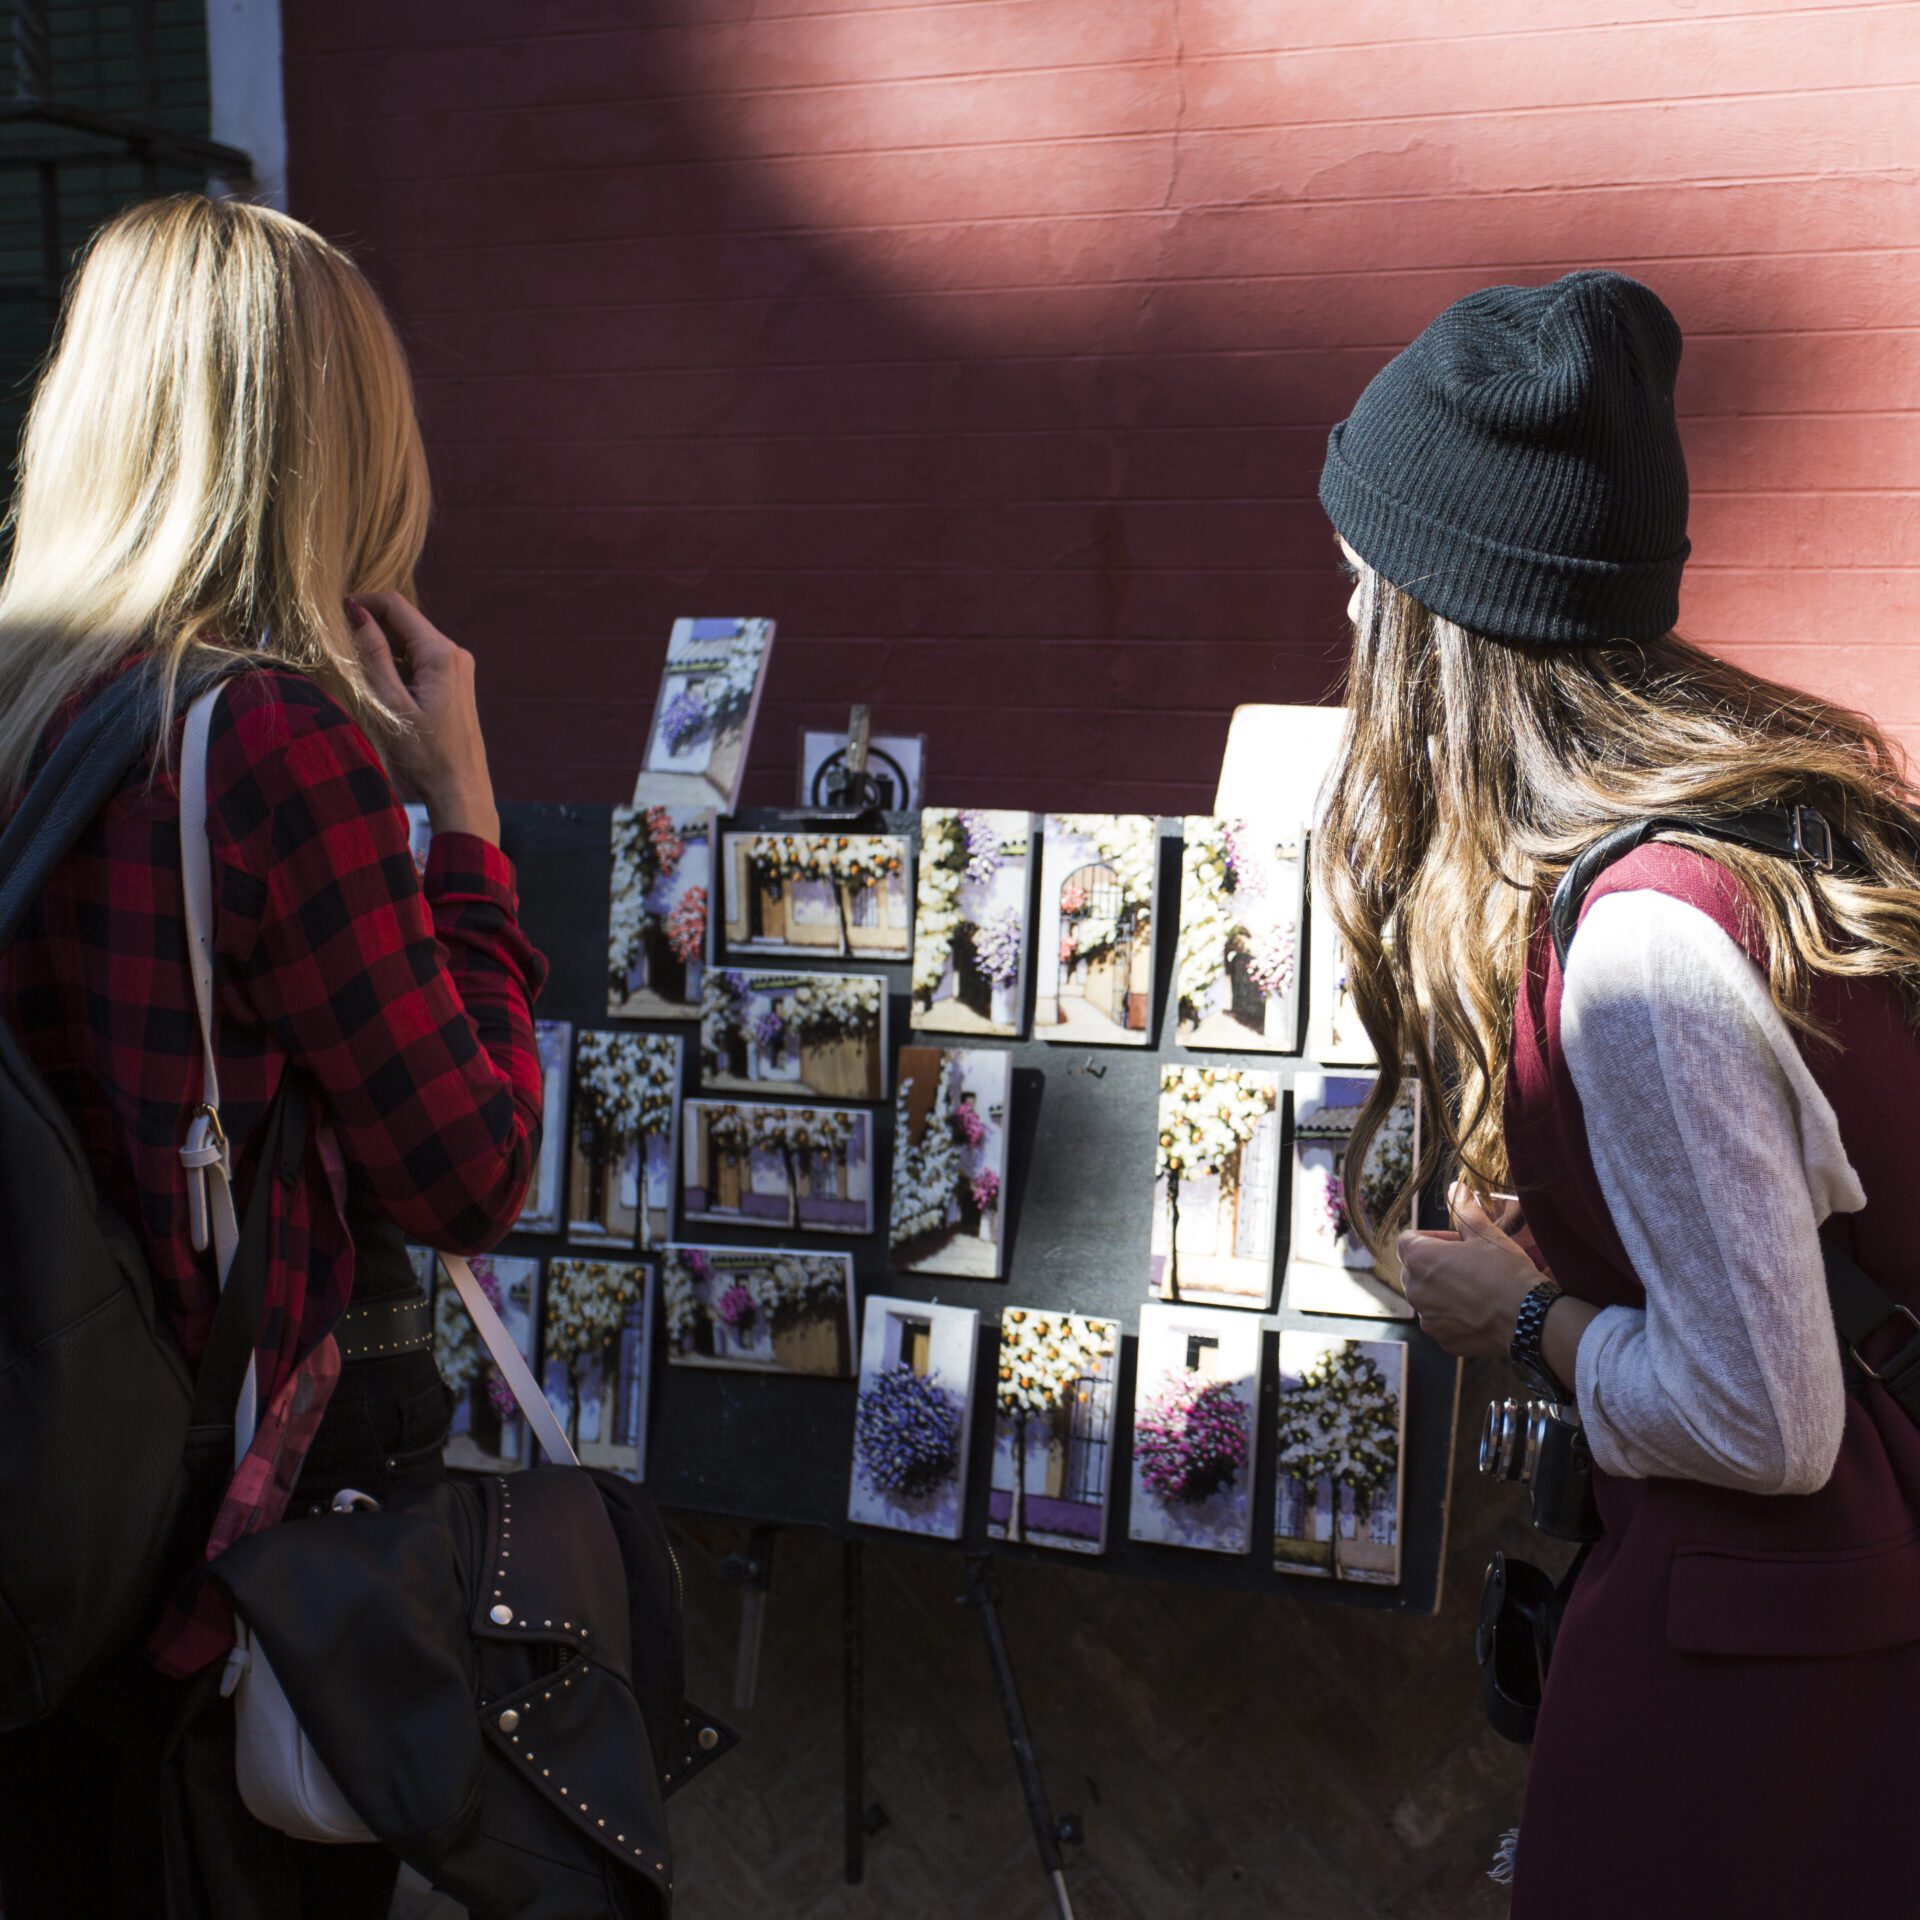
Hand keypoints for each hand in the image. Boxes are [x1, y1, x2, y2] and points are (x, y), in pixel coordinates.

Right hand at [347, 592, 500, 844]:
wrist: (460, 790)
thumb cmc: (425, 755)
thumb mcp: (390, 704)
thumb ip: (372, 655)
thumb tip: (356, 612)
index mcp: (441, 653)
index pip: (395, 605)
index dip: (362, 602)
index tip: (332, 614)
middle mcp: (455, 653)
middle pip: (403, 621)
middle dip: (369, 627)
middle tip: (337, 646)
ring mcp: (458, 668)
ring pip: (409, 641)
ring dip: (380, 648)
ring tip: (355, 671)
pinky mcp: (454, 683)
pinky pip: (419, 660)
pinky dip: (396, 664)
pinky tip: (379, 687)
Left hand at [1394, 1183, 1542, 1358]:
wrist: (1528, 1318)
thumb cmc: (1506, 1271)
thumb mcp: (1485, 1234)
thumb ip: (1464, 1210)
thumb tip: (1455, 1188)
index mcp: (1419, 1259)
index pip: (1408, 1240)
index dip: (1432, 1237)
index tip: (1457, 1242)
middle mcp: (1415, 1290)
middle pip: (1414, 1269)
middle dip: (1435, 1263)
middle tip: (1469, 1263)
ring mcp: (1427, 1318)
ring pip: (1427, 1296)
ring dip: (1443, 1289)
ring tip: (1477, 1287)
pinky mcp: (1442, 1340)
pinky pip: (1440, 1321)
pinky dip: (1453, 1315)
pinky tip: (1480, 1311)